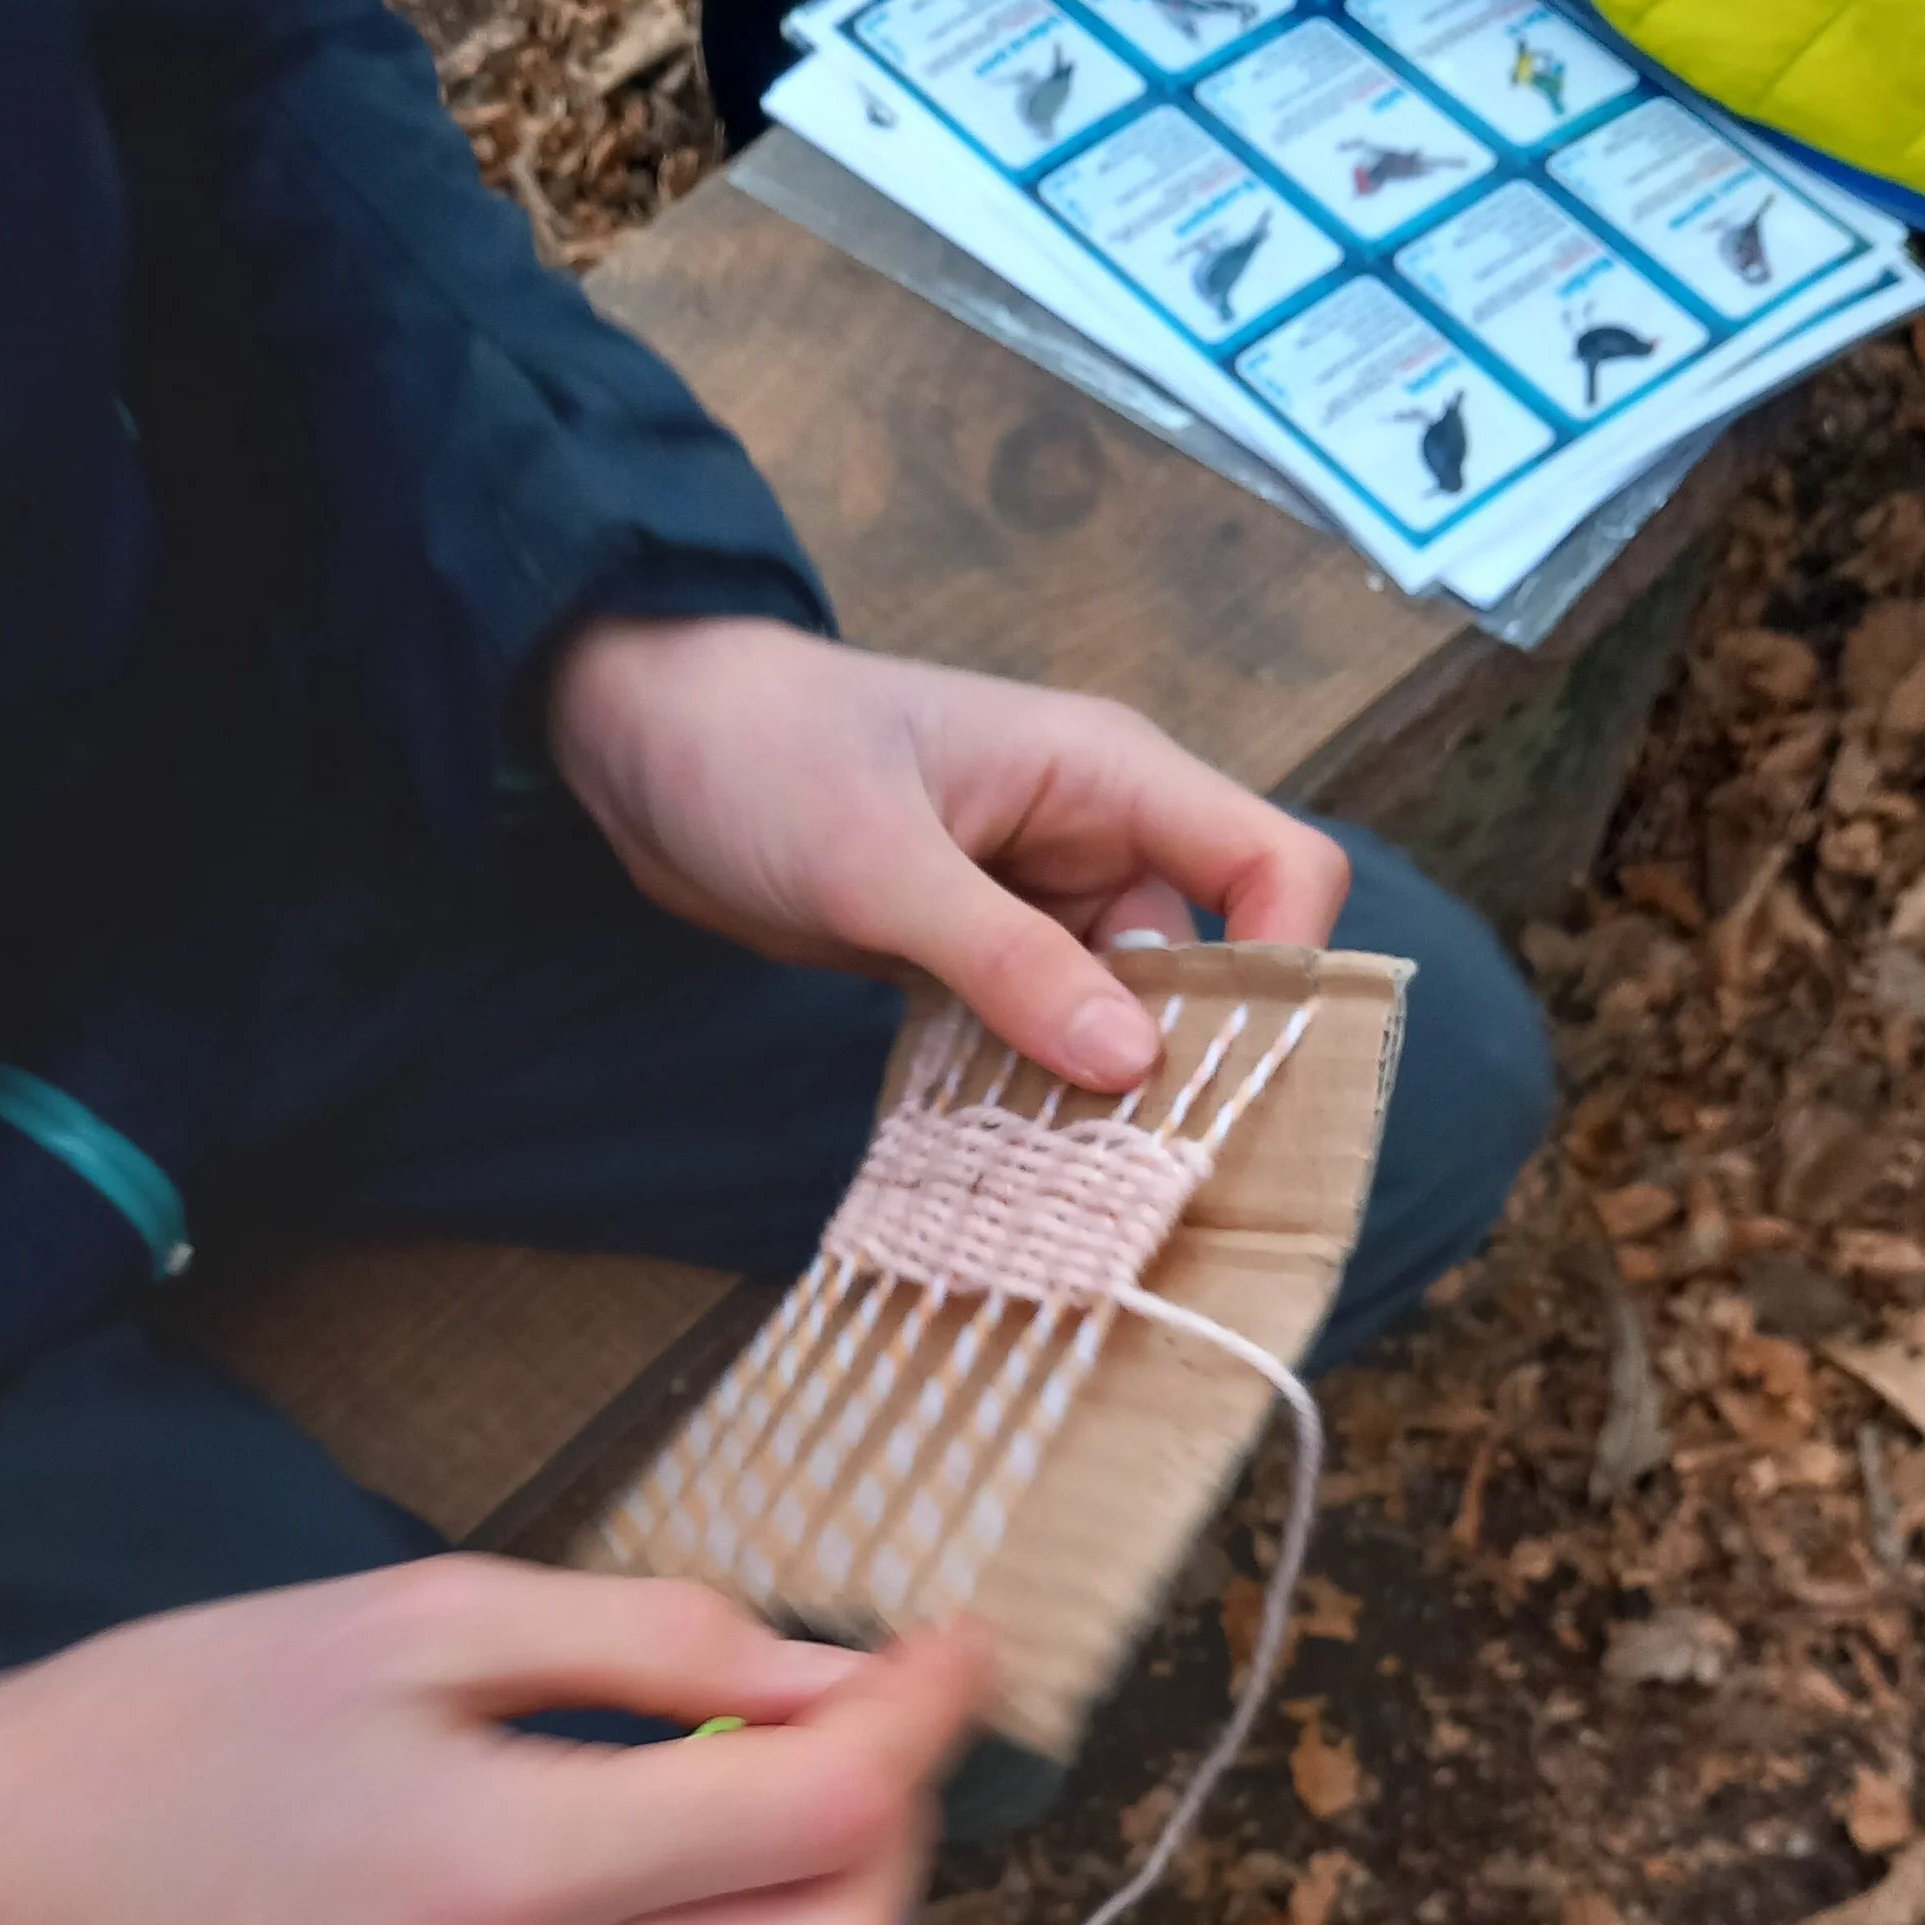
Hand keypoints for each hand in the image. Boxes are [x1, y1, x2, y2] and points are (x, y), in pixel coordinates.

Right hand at [0, 1559, 984, 1924]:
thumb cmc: (190, 1716)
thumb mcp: (419, 1616)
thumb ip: (655, 1642)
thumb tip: (846, 1683)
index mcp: (496, 1870)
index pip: (819, 1826)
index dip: (921, 1725)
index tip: (954, 1651)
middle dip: (879, 1844)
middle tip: (838, 1740)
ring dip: (728, 1903)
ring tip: (611, 1803)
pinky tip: (495, 1910)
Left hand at [547, 616, 1348, 1090]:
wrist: (639, 744)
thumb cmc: (759, 755)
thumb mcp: (878, 864)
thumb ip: (1005, 961)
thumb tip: (1130, 1061)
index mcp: (1107, 776)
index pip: (1273, 864)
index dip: (1285, 966)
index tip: (1237, 1073)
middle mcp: (1091, 840)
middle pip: (1205, 966)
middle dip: (1182, 1064)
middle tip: (1137, 1170)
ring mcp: (1031, 903)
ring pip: (1116, 1019)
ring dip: (1093, 1095)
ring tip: (1062, 1181)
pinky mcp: (970, 956)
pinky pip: (1036, 1036)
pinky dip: (1027, 1090)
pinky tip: (1003, 1156)